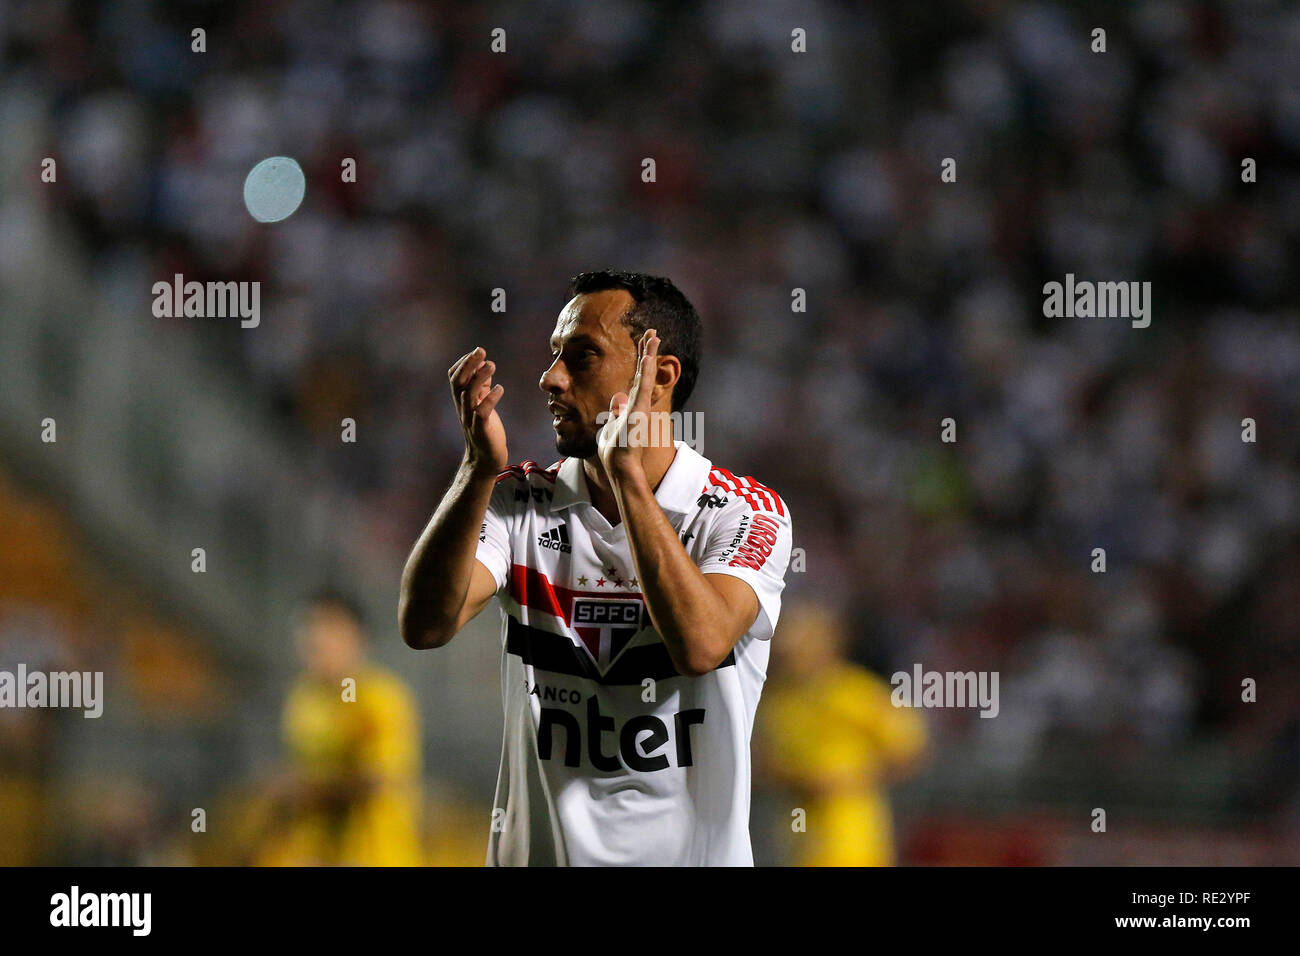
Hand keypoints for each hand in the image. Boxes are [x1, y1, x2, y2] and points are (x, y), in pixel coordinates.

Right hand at [448, 346, 506, 473]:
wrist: (486, 459)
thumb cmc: (485, 429)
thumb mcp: (481, 404)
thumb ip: (481, 386)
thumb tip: (485, 364)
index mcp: (461, 400)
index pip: (454, 377)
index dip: (463, 363)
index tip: (477, 351)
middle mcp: (462, 408)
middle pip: (458, 383)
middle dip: (468, 365)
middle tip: (481, 350)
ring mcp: (470, 419)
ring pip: (468, 395)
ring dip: (479, 378)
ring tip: (492, 365)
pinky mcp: (481, 429)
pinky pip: (482, 412)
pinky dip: (490, 399)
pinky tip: (499, 388)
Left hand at [597, 328, 661, 478]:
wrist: (620, 465)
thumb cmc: (616, 448)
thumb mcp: (613, 423)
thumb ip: (617, 409)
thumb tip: (617, 396)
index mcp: (632, 403)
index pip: (637, 376)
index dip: (640, 359)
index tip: (642, 342)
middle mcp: (639, 401)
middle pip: (644, 370)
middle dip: (647, 350)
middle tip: (652, 331)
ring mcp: (641, 405)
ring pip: (646, 374)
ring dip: (649, 354)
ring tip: (654, 335)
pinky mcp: (640, 410)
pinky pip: (643, 386)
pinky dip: (646, 370)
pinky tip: (648, 356)